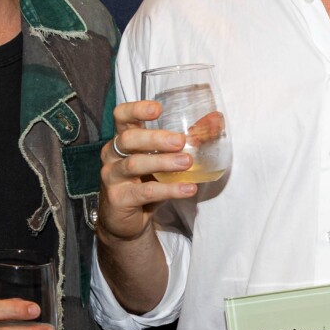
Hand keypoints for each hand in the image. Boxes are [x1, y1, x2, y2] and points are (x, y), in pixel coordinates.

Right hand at [97, 99, 195, 245]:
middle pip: (128, 139)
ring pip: (134, 165)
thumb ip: (185, 141)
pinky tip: (188, 189)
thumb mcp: (162, 159)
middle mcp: (112, 155)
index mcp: (123, 139)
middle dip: (155, 138)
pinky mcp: (119, 199)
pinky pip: (145, 192)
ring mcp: (112, 177)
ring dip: (163, 162)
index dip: (136, 109)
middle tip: (180, 141)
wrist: (128, 221)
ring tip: (186, 162)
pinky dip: (169, 189)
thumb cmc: (146, 182)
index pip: (121, 116)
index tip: (158, 109)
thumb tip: (216, 121)